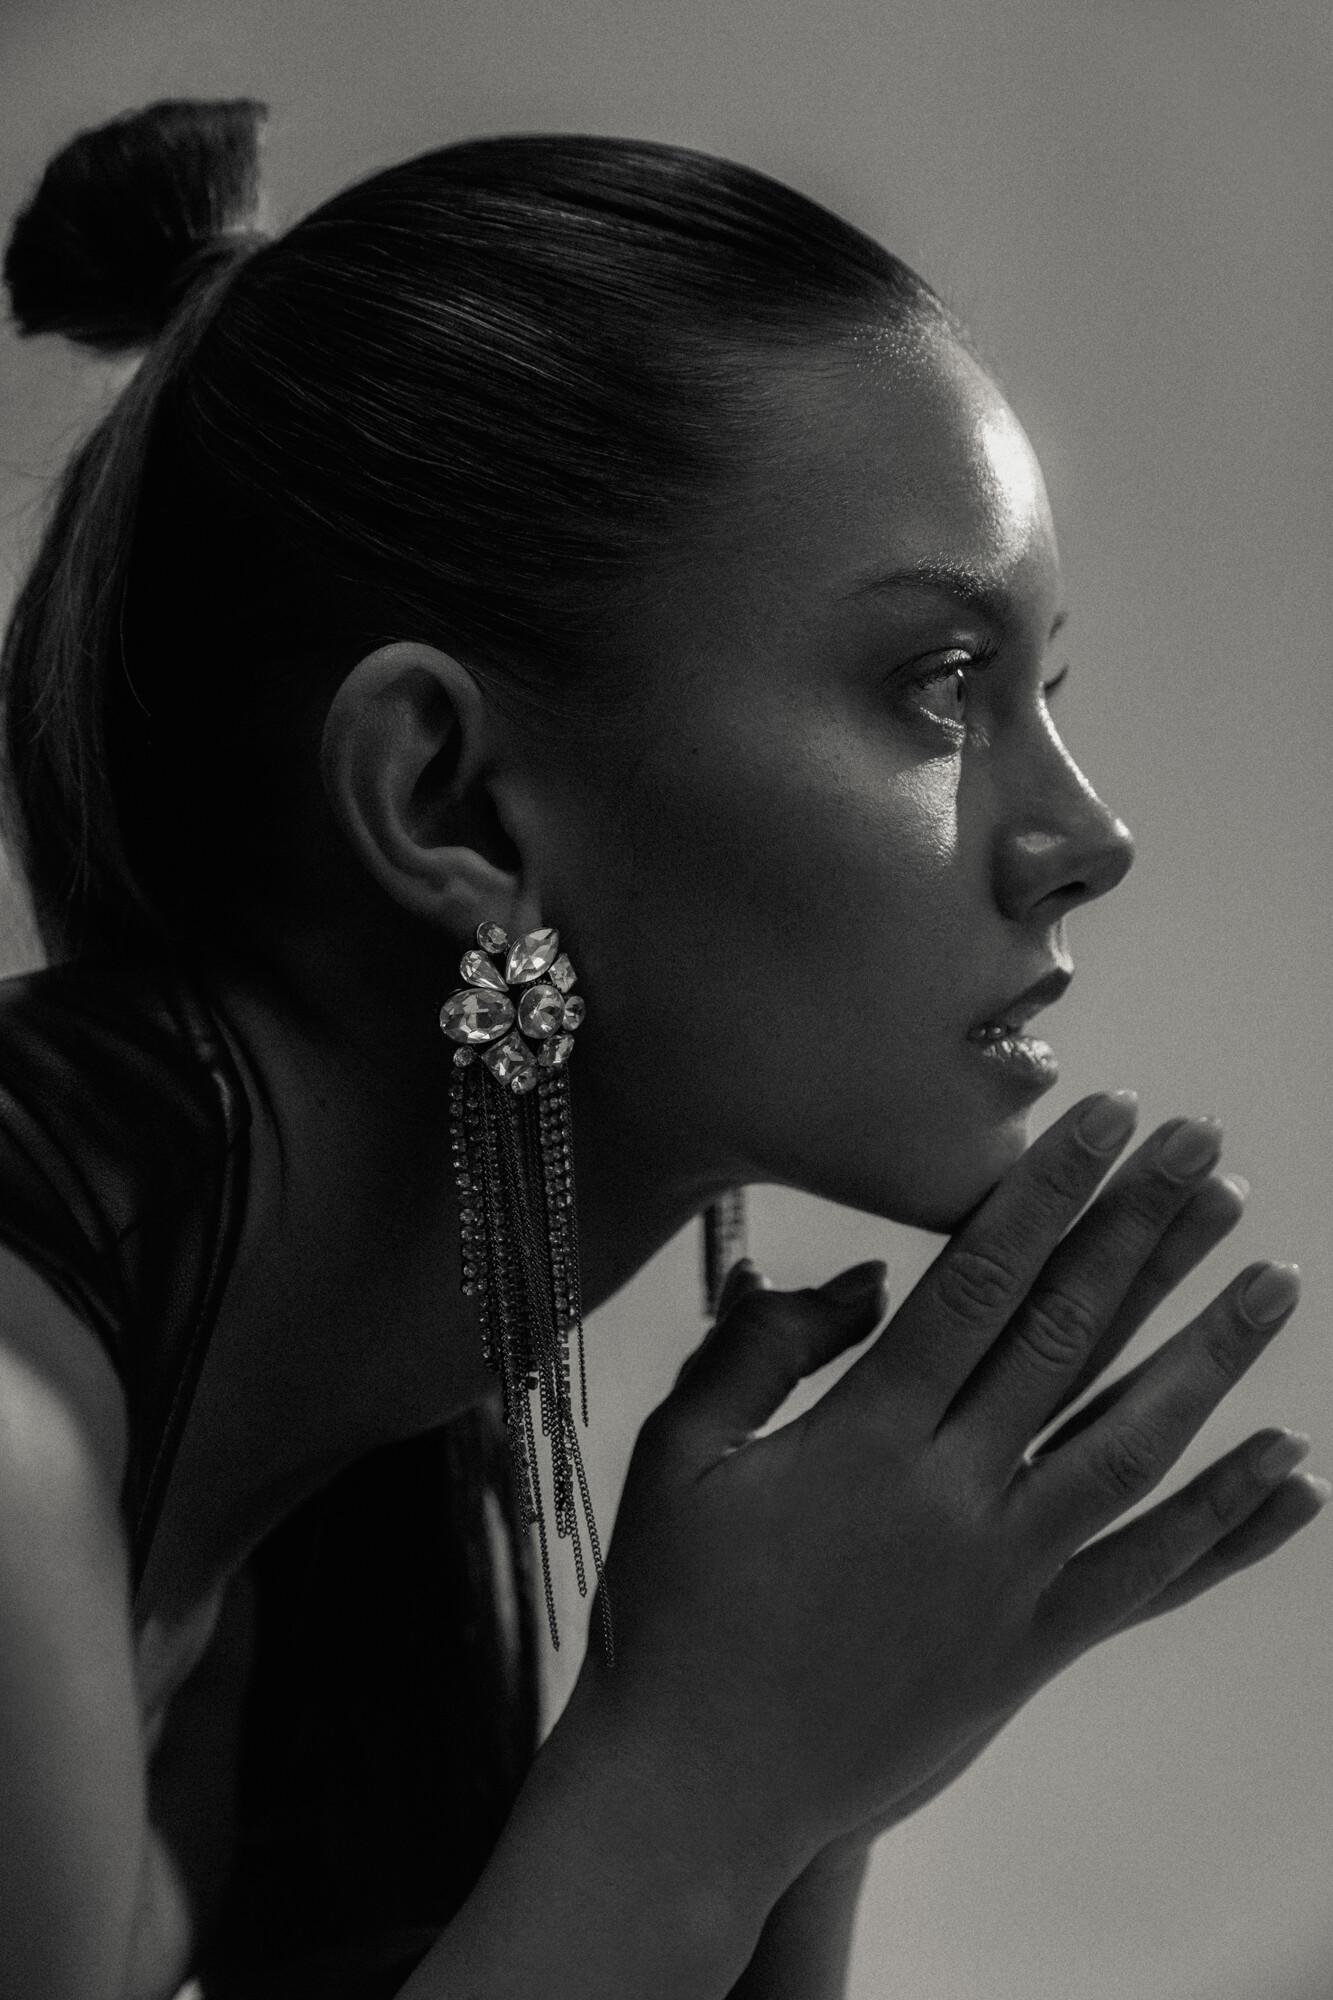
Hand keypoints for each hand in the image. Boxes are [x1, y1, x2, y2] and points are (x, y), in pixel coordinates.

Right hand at [561, 1094, 1325, 1910]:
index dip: (1049, 1193)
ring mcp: (1004, 1583)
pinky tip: (1294, 1471)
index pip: (979, 1285)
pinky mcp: (1029, 1654)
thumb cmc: (670, 1612)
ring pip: (1133, 1447)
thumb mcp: (678, 1459)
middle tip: (1212, 1153)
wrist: (698, 1791)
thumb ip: (757, 1352)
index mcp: (862, 1440)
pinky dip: (1227, 1525)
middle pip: (1072, 1342)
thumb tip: (863, 1282)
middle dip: (1146, 1236)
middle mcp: (952, 1502)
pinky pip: (1148, 1578)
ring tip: (1277, 1280)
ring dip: (1212, 1358)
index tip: (1108, 1122)